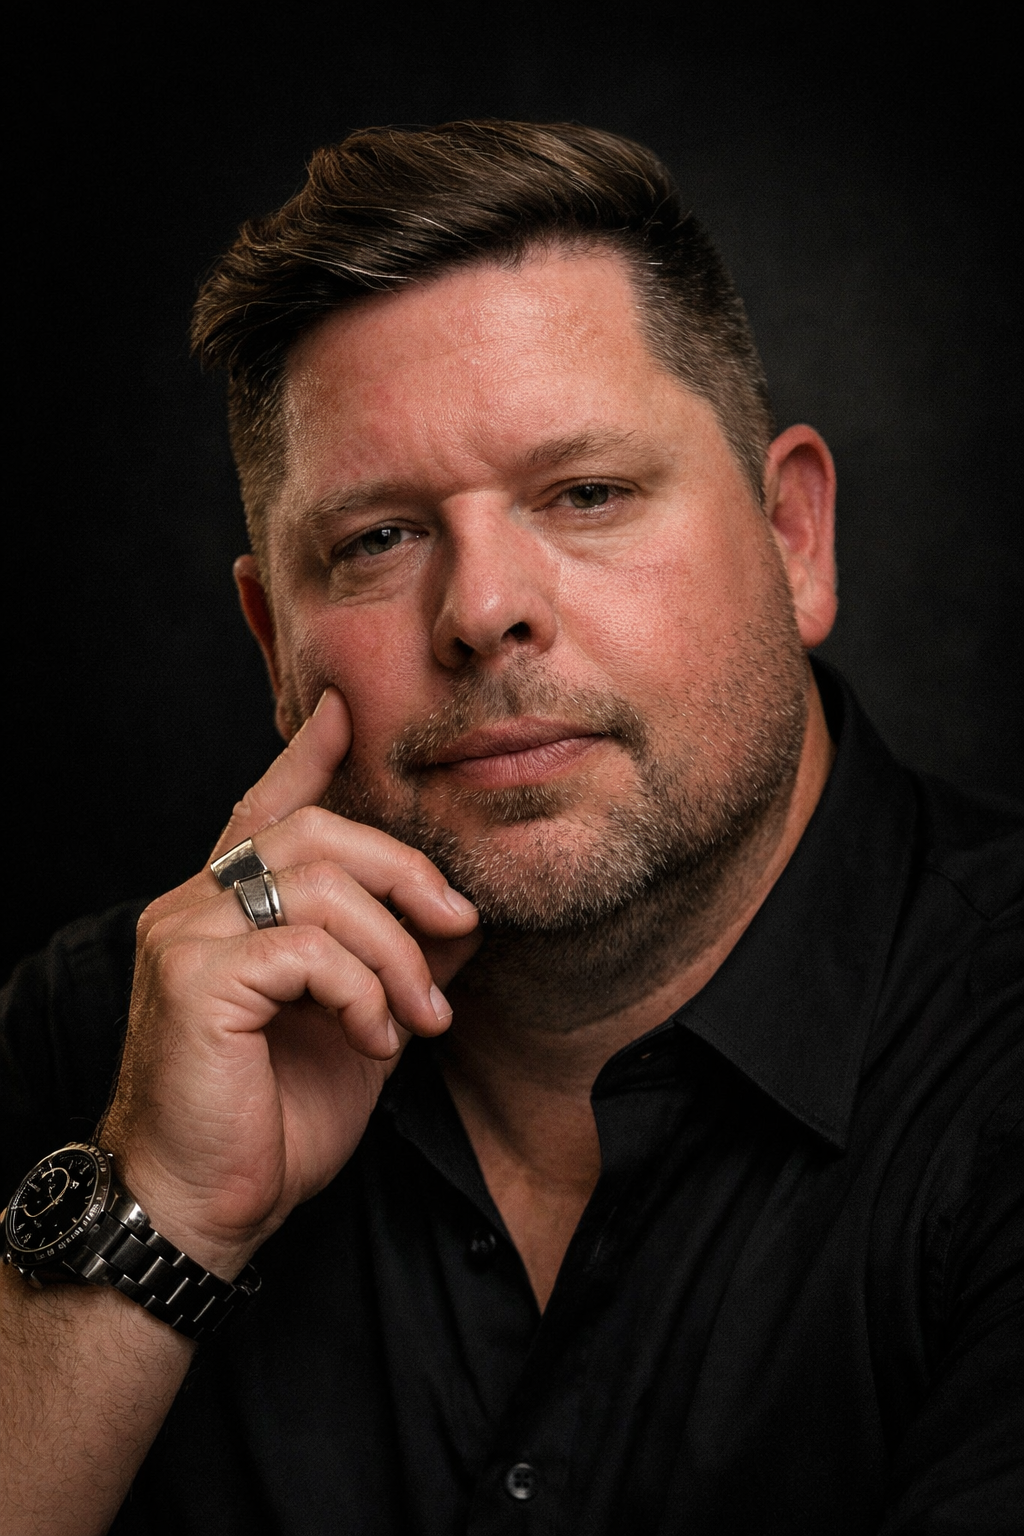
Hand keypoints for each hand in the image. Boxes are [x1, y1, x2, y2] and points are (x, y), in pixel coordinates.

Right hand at [100, 689, 479, 1278]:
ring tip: (421, 1017)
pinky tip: (377, 1039)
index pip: (262, 809)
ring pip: (320, 885)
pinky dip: (363, 990)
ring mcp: (187, 937)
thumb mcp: (355, 1029)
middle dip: (403, 869)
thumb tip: (463, 924)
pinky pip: (308, 948)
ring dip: (397, 950)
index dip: (304, 758)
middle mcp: (194, 908)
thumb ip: (393, 964)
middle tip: (460, 922)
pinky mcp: (197, 979)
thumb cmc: (272, 1123)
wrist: (204, 1211)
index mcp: (225, 914)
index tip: (343, 713)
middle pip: (314, 833)